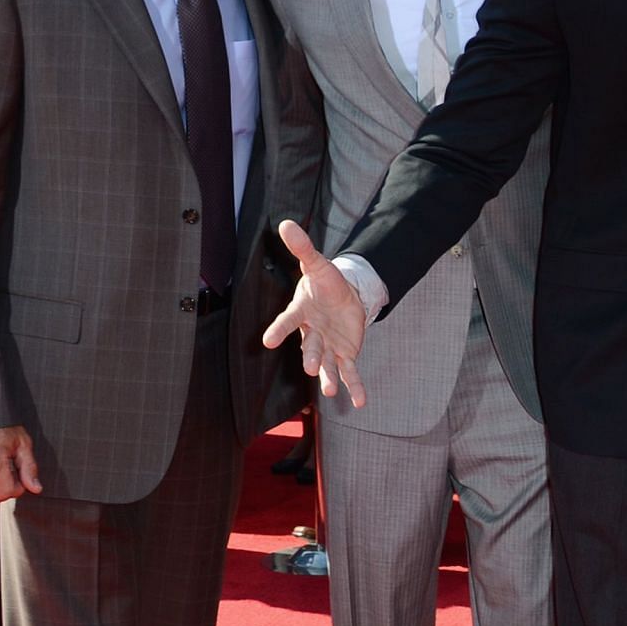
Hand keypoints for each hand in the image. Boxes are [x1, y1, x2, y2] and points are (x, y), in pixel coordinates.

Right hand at [261, 219, 368, 406]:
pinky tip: (359, 402)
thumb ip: (303, 249)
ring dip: (328, 377)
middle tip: (308, 369)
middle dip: (309, 357)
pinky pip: (349, 372)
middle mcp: (312, 333)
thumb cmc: (326, 283)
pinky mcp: (344, 354)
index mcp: (302, 312)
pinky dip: (354, 386)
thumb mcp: (318, 264)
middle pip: (309, 346)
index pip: (288, 320)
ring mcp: (328, 346)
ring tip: (330, 391)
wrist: (345, 297)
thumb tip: (285, 223)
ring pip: (326, 363)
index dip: (278, 329)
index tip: (267, 340)